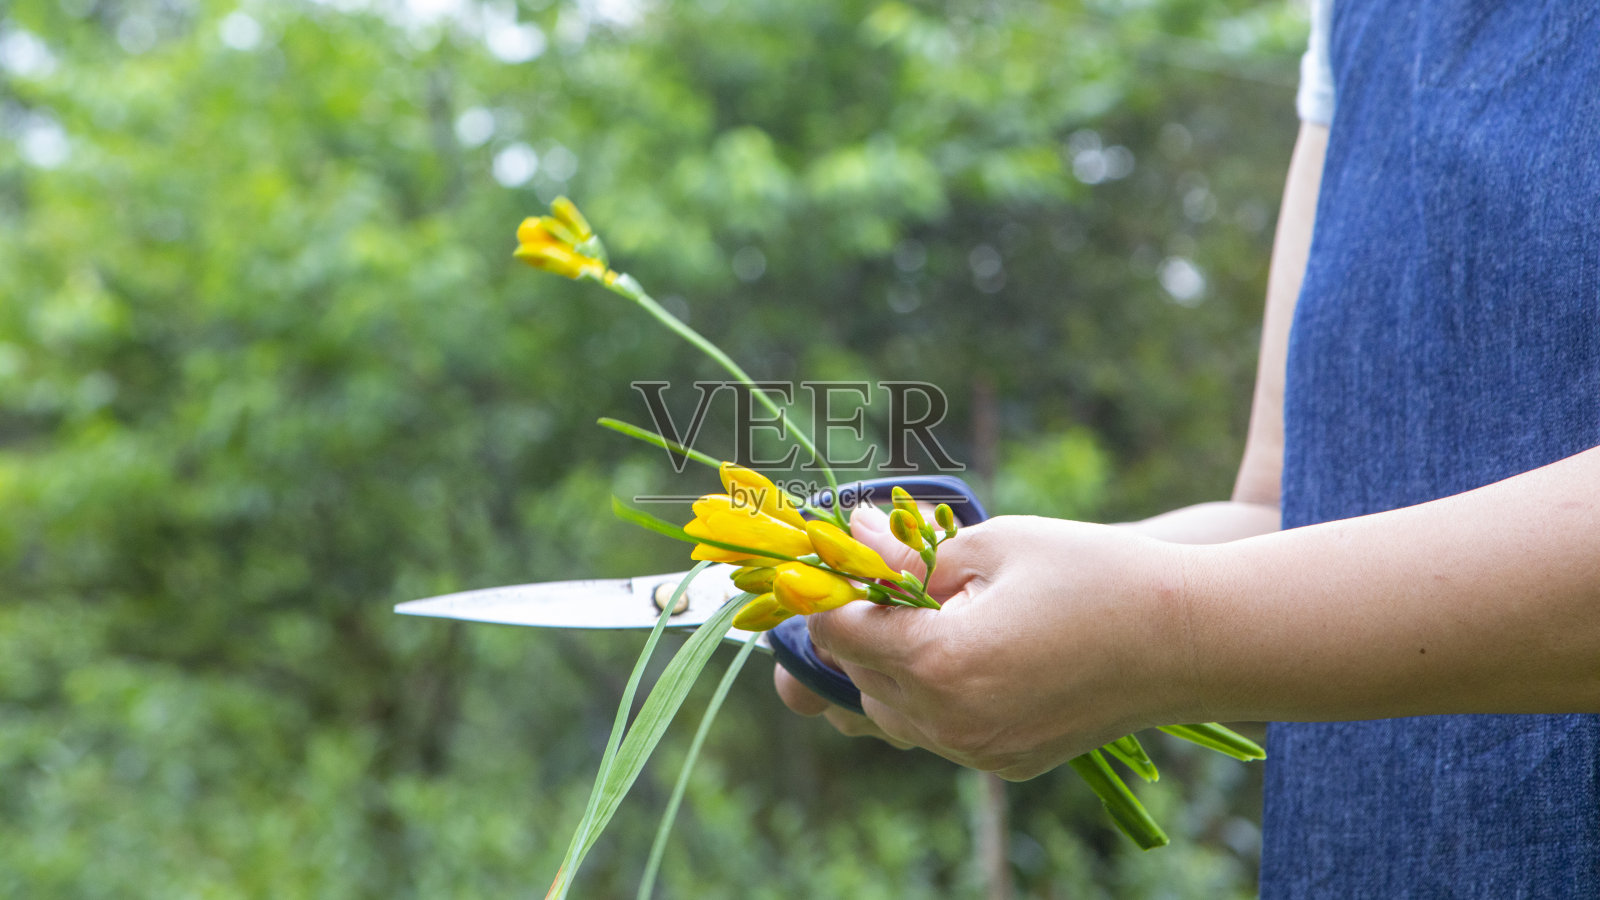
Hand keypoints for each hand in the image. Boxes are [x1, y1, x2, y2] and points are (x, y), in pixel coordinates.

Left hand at [777, 505, 1195, 780]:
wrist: (1189, 640)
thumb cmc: (1094, 575)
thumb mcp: (993, 544)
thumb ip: (909, 551)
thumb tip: (852, 533)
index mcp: (939, 662)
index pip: (836, 633)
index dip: (827, 592)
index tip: (833, 562)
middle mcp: (950, 721)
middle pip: (857, 677)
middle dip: (857, 629)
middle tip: (877, 580)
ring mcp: (979, 751)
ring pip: (891, 713)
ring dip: (889, 667)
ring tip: (922, 615)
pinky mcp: (1006, 763)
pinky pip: (938, 732)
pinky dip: (930, 696)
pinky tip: (963, 652)